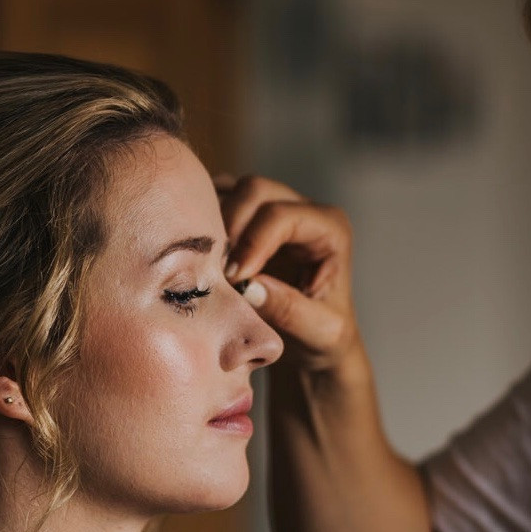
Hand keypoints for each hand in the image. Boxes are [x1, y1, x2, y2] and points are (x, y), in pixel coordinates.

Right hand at [214, 173, 362, 372]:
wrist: (315, 341)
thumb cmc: (324, 335)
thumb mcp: (318, 331)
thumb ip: (288, 309)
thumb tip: (248, 287)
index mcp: (329, 229)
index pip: (282, 216)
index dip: (252, 243)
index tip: (234, 279)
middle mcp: (303, 210)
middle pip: (255, 191)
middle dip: (229, 227)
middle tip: (217, 272)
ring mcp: (273, 209)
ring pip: (233, 191)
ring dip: (213, 223)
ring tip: (207, 266)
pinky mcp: (249, 220)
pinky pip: (219, 202)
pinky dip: (205, 223)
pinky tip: (201, 258)